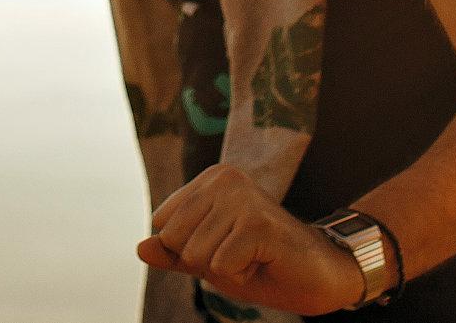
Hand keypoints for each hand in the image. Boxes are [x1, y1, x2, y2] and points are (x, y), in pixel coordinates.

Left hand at [138, 164, 366, 316]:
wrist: (315, 275)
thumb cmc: (260, 263)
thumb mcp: (207, 259)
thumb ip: (172, 253)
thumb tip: (140, 248)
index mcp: (209, 180)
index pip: (163, 226)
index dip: (188, 250)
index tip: (223, 245)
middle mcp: (224, 179)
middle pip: (175, 239)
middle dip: (203, 261)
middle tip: (240, 254)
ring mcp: (243, 198)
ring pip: (196, 254)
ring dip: (224, 269)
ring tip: (252, 257)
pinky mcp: (258, 223)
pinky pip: (221, 266)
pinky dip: (240, 275)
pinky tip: (263, 262)